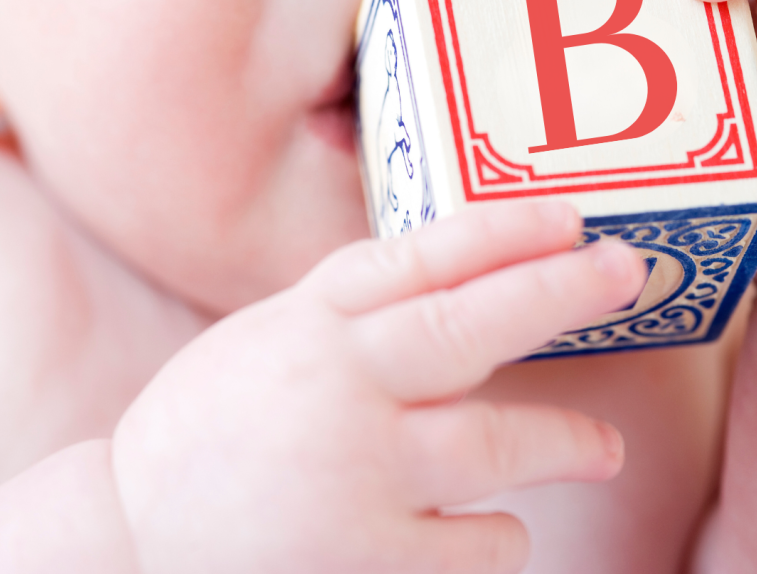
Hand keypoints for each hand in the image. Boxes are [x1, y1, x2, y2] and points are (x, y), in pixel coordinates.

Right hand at [111, 201, 644, 573]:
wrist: (132, 533)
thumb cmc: (211, 423)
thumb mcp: (267, 335)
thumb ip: (351, 306)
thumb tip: (457, 268)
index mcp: (308, 322)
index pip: (419, 259)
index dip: (502, 232)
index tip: (568, 216)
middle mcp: (336, 386)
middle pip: (470, 326)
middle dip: (559, 293)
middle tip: (624, 272)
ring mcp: (353, 474)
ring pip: (496, 446)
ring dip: (565, 444)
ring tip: (601, 448)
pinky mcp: (362, 556)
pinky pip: (476, 543)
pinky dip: (498, 535)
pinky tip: (494, 529)